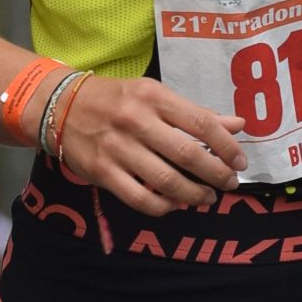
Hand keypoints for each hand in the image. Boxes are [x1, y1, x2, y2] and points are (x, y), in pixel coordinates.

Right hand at [54, 73, 245, 214]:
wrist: (61, 106)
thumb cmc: (116, 99)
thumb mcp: (154, 95)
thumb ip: (194, 113)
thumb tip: (237, 125)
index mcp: (153, 97)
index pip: (201, 124)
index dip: (227, 146)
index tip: (240, 162)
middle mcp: (136, 121)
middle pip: (188, 155)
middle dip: (216, 174)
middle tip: (228, 184)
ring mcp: (117, 148)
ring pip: (166, 181)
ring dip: (193, 195)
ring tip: (206, 198)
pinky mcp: (102, 172)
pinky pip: (140, 198)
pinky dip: (163, 206)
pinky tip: (175, 204)